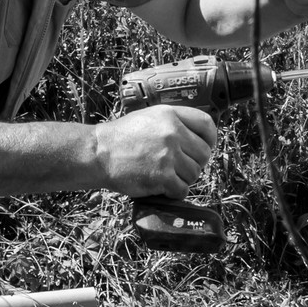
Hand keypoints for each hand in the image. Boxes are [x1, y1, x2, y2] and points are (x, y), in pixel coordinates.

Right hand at [93, 104, 216, 199]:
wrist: (98, 153)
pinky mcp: (162, 176)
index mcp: (170, 115)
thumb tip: (198, 139)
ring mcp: (168, 155)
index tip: (204, 146)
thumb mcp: (149, 117)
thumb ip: (174, 123)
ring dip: (182, 178)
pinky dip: (173, 191)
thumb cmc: (121, 137)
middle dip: (194, 163)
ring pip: (195, 173)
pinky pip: (182, 189)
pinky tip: (161, 186)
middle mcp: (172, 132)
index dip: (210, 139)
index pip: (207, 124)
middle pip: (204, 154)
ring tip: (164, 175)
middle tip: (178, 166)